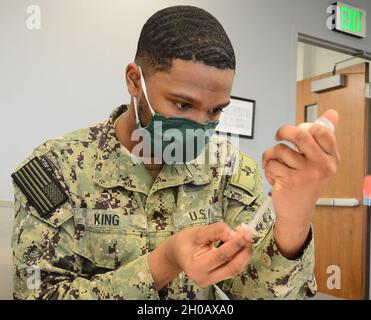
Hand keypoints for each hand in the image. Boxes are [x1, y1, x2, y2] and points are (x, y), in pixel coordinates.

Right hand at [148, 222, 251, 289]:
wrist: (177, 253)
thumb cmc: (185, 242)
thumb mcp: (197, 232)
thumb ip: (216, 231)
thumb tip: (234, 233)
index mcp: (195, 267)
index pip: (221, 256)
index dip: (236, 243)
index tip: (245, 232)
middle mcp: (204, 278)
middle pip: (232, 266)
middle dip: (244, 249)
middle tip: (249, 233)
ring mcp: (211, 281)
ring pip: (235, 269)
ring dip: (244, 252)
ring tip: (246, 237)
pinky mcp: (217, 279)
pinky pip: (233, 269)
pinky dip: (240, 256)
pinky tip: (241, 244)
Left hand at [262, 110, 339, 257]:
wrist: (297, 211)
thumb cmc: (307, 183)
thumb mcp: (320, 162)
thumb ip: (324, 138)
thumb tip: (332, 113)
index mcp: (331, 159)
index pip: (322, 131)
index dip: (306, 126)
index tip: (299, 131)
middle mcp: (321, 166)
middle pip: (300, 135)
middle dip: (284, 131)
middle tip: (278, 135)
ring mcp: (305, 175)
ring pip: (280, 149)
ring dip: (272, 154)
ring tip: (275, 163)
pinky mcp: (288, 181)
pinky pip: (272, 163)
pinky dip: (267, 166)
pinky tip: (273, 174)